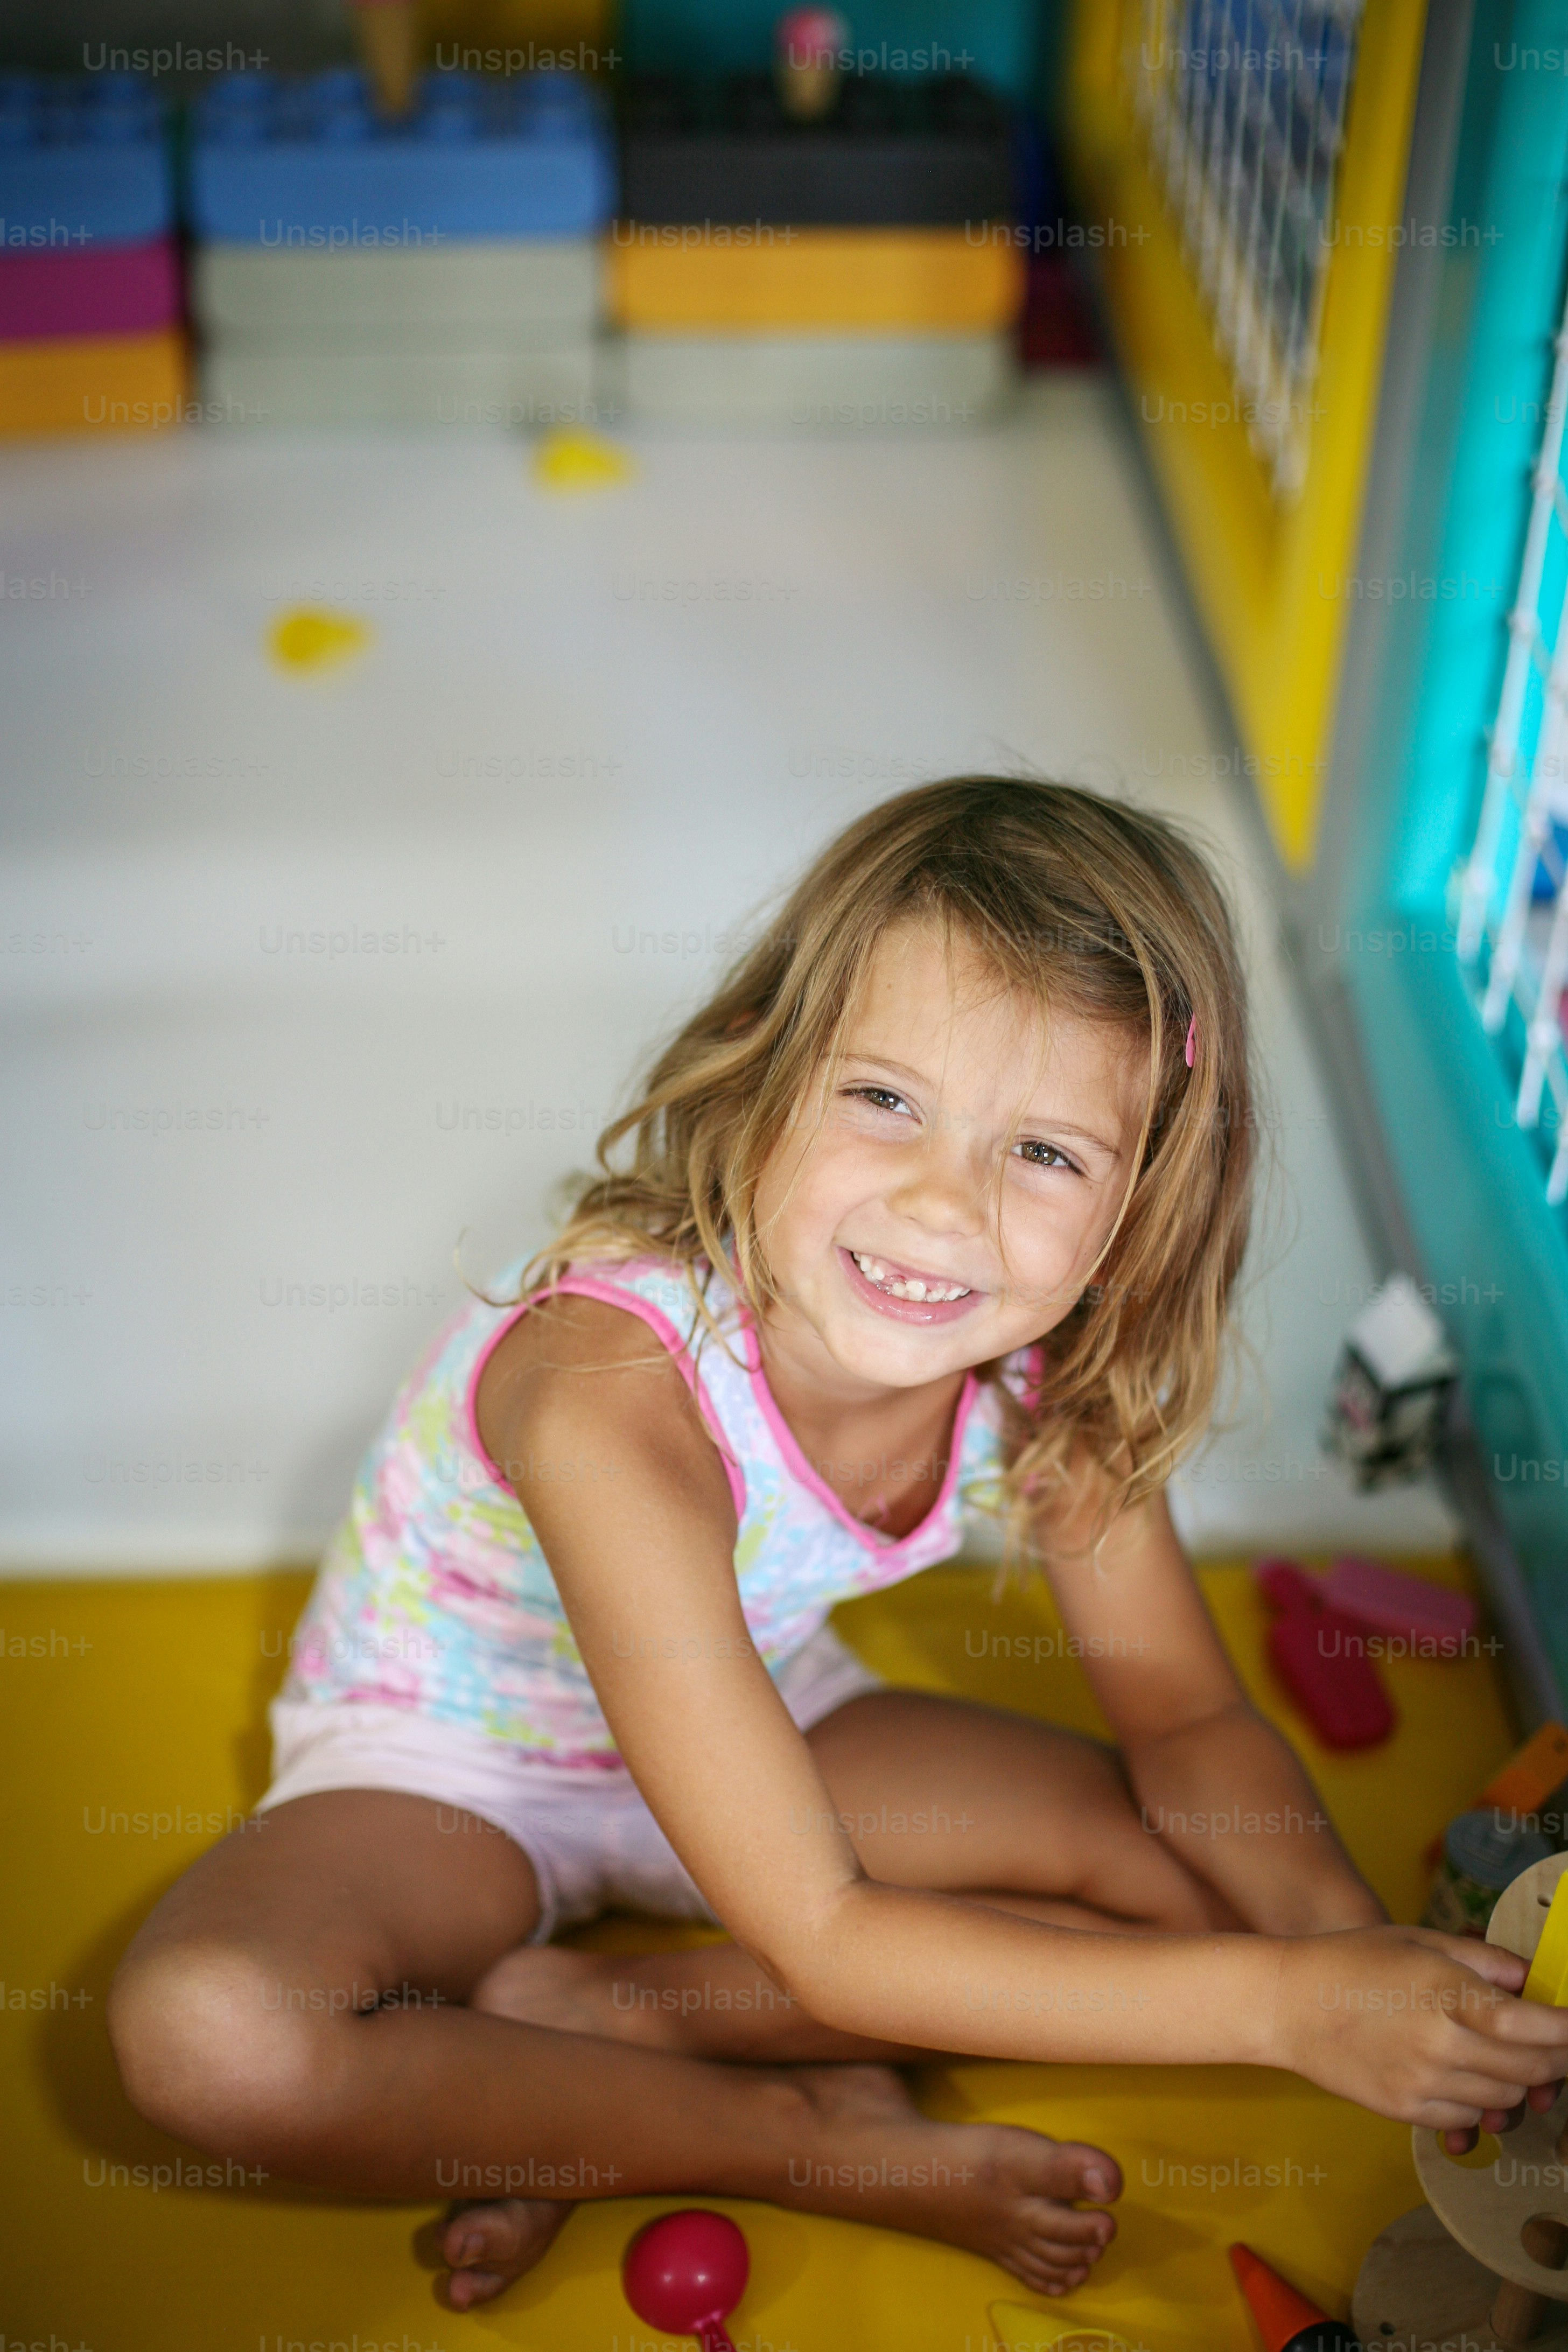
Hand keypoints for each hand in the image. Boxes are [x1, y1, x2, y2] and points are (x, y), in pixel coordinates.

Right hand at [1273, 1925, 1567, 2129]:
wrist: (1288, 2004)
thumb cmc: (1353, 1960)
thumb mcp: (1419, 1940)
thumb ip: (1484, 1959)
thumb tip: (1531, 1981)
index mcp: (1448, 1993)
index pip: (1534, 2027)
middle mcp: (1441, 2043)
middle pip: (1532, 2070)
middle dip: (1556, 2060)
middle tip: (1555, 2045)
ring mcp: (1424, 2082)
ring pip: (1507, 2099)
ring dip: (1521, 2082)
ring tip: (1508, 2057)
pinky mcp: (1407, 2110)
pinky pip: (1470, 2117)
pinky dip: (1482, 2102)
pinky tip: (1466, 2075)